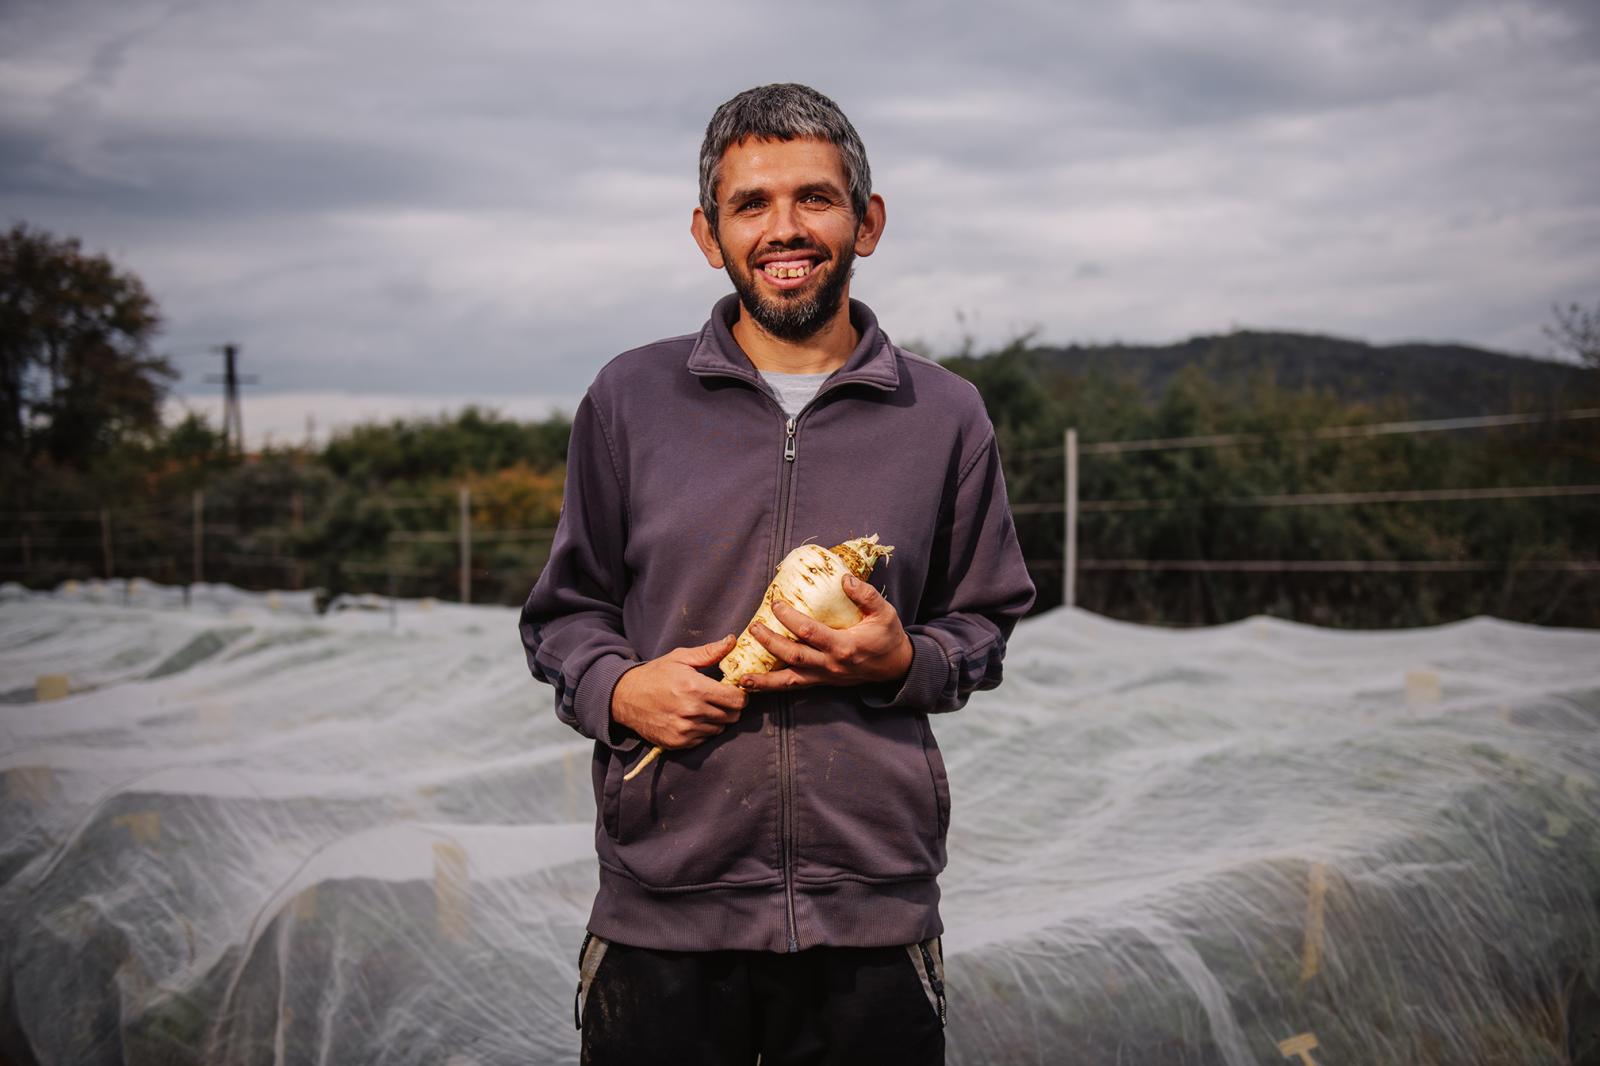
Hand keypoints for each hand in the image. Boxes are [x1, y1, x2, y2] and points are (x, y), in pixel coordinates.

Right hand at [612, 635, 746, 749]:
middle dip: (730, 707)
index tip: (735, 690)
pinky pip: (704, 739)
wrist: (624, 697)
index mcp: (695, 688)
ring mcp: (685, 730)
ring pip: (719, 728)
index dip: (741, 694)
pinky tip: (692, 718)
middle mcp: (692, 711)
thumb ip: (709, 652)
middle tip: (719, 698)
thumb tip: (732, 640)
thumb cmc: (655, 674)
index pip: (737, 700)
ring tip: (703, 706)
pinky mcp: (678, 743)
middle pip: (732, 716)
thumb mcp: (680, 658)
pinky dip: (703, 729)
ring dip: (717, 718)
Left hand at [741, 575, 912, 691]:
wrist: (896, 667)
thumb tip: (844, 578)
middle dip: (769, 642)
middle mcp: (831, 664)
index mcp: (844, 646)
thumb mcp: (885, 612)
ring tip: (741, 677)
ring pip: (789, 680)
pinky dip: (774, 687)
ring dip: (764, 679)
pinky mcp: (821, 682)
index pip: (809, 632)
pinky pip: (794, 686)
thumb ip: (866, 595)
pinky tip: (755, 685)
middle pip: (793, 655)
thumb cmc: (888, 637)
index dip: (789, 618)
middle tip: (753, 627)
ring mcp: (825, 677)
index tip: (776, 604)